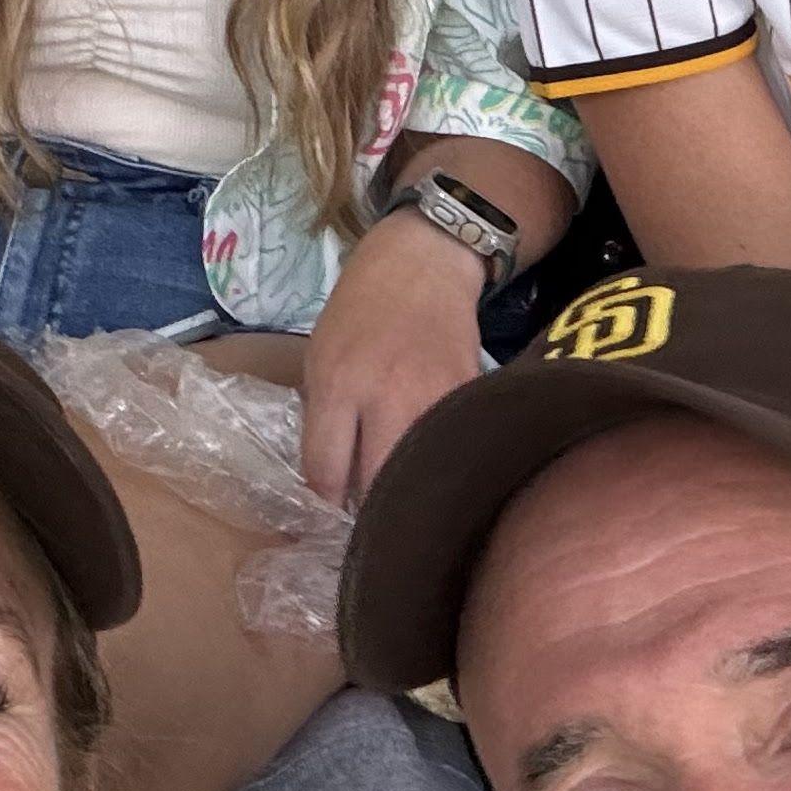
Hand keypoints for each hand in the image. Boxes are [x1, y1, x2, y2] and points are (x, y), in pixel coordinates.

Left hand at [297, 204, 491, 506]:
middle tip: (368, 525)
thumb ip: (323, 422)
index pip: (325, 473)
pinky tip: (436, 468)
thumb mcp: (319, 359)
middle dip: (370, 513)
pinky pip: (454, 449)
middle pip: (378, 485)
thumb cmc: (358, 313)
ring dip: (411, 494)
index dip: (324, 508)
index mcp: (337, 385)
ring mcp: (434, 396)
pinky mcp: (471, 394)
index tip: (329, 526)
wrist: (421, 264)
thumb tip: (331, 490)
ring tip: (403, 502)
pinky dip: (444, 465)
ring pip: (422, 473)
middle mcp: (386, 394)